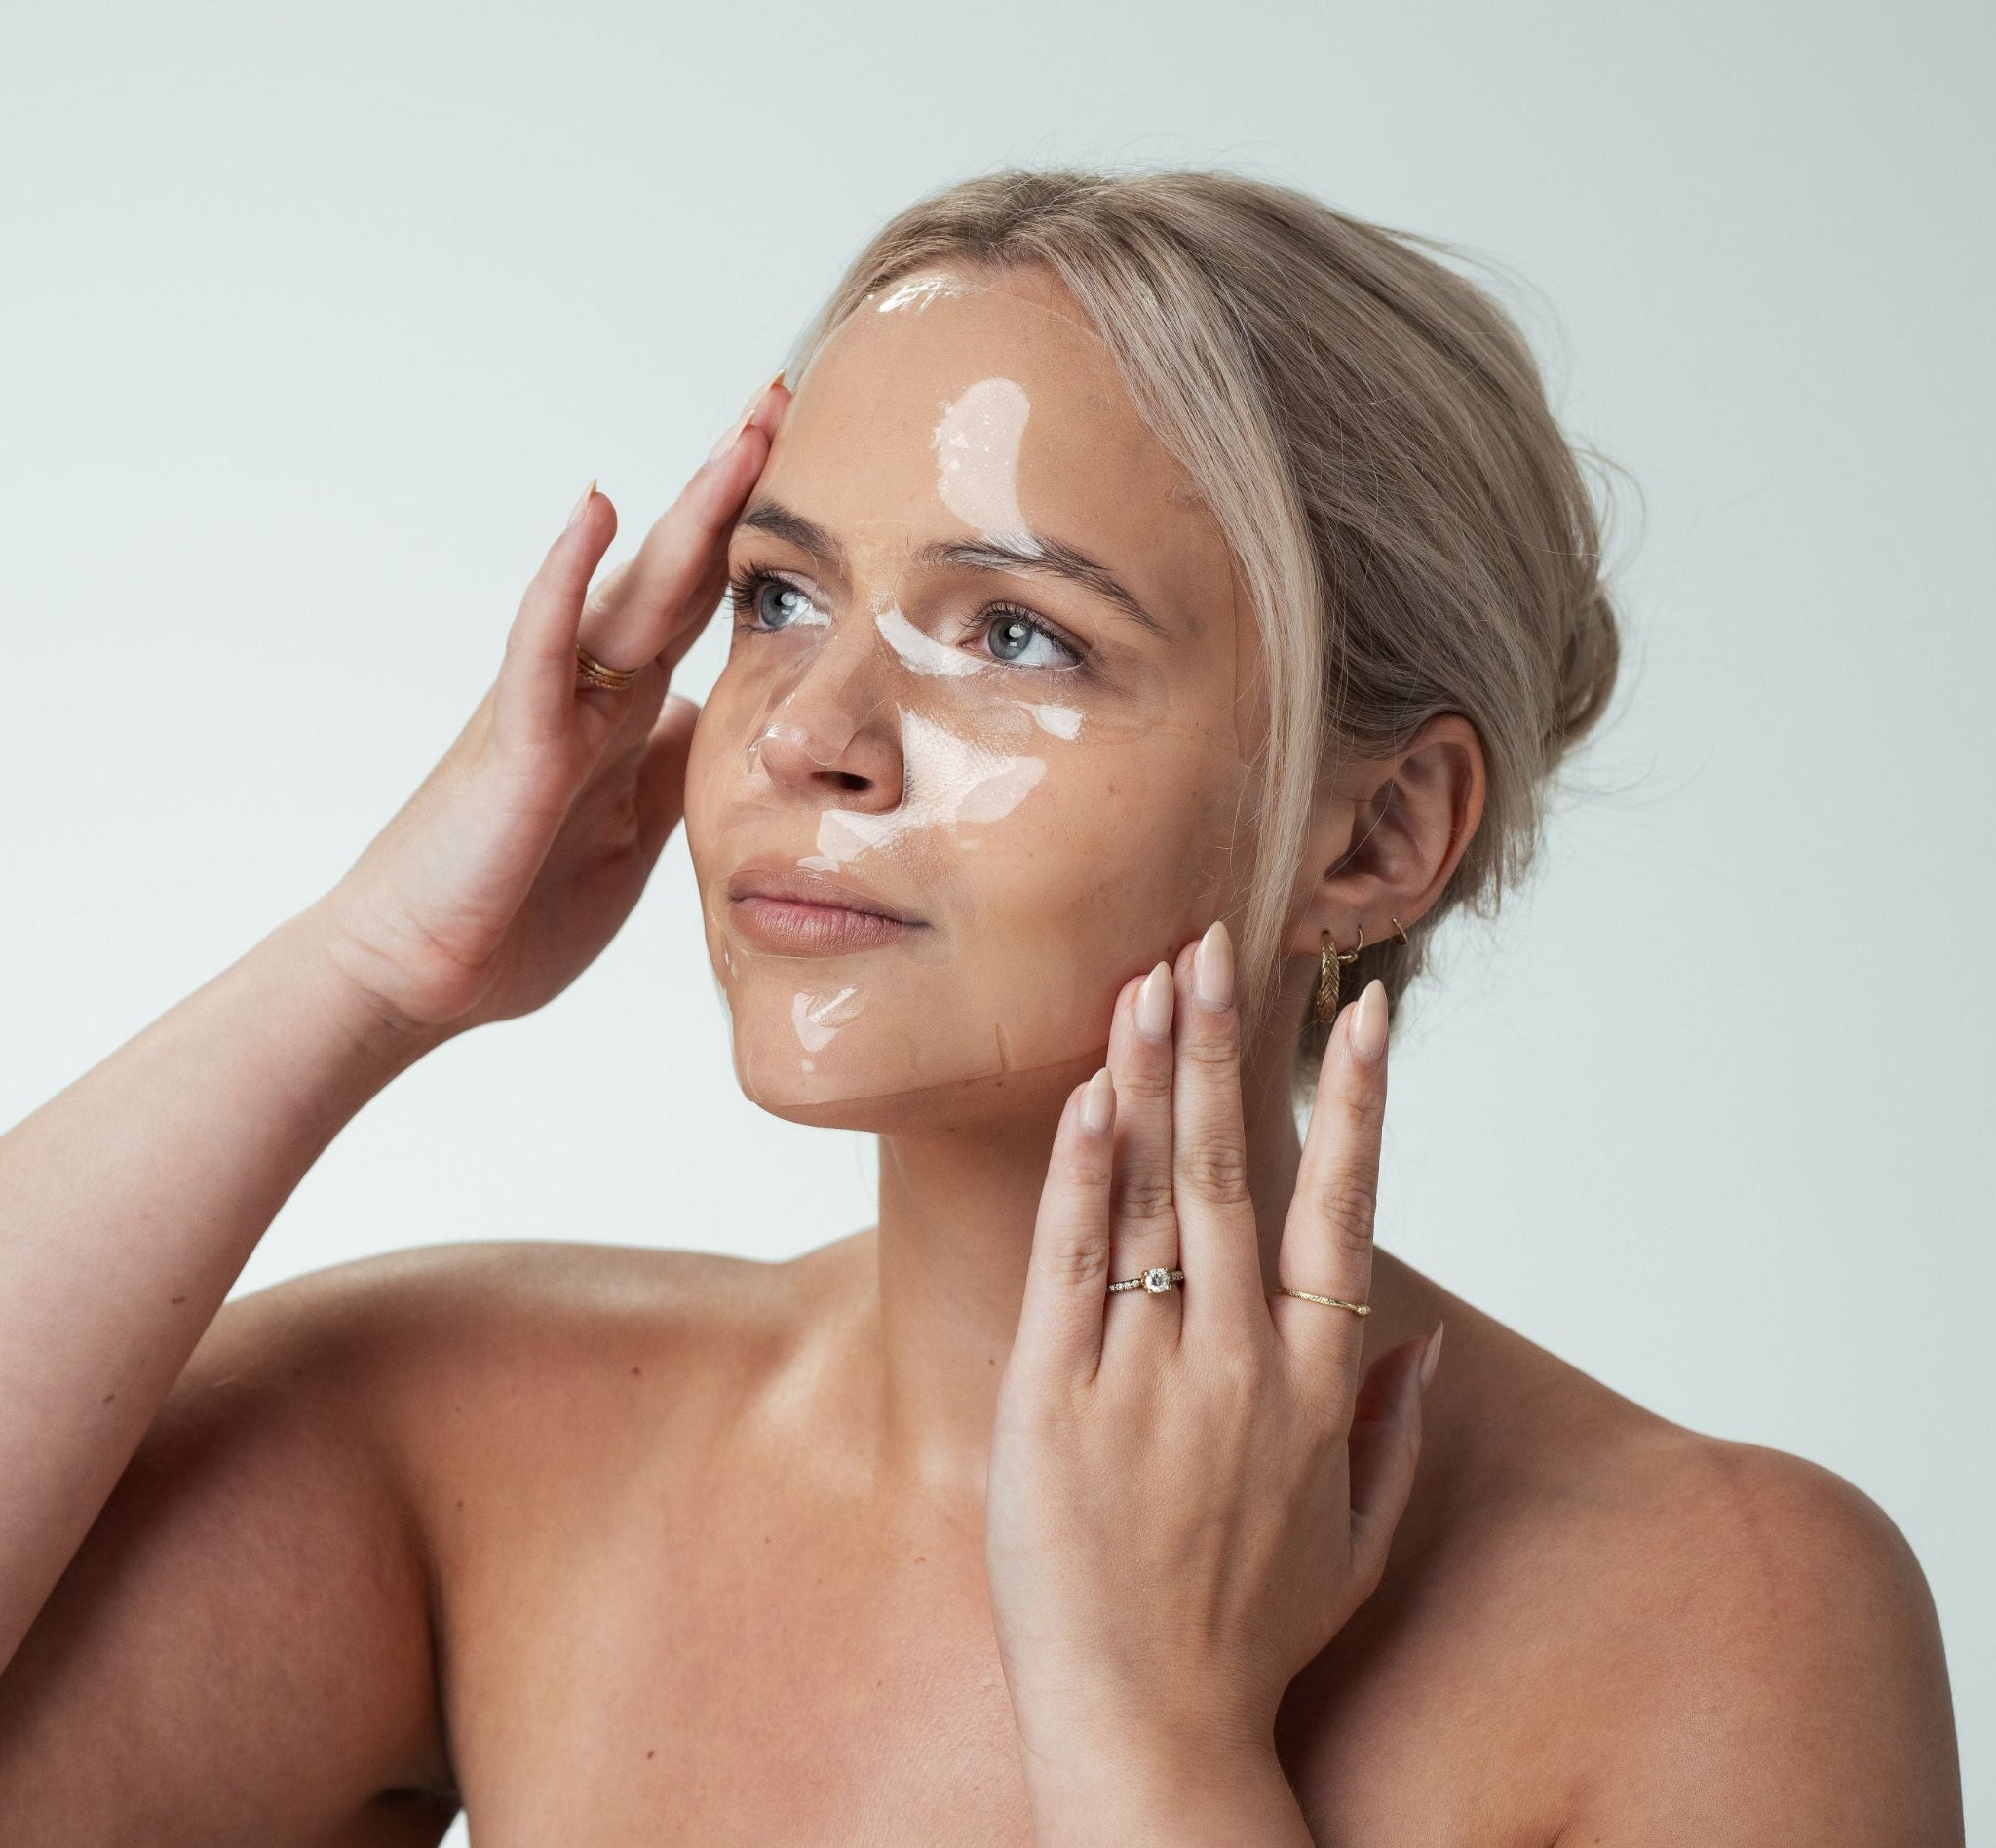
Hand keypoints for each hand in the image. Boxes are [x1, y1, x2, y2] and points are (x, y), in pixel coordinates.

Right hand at [303, 381, 787, 1040]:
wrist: (418, 978)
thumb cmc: (514, 908)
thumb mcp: (635, 835)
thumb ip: (674, 767)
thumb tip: (726, 719)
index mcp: (628, 715)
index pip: (707, 609)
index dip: (759, 545)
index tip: (821, 475)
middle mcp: (593, 690)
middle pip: (680, 570)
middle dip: (737, 488)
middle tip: (788, 396)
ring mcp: (553, 706)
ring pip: (629, 585)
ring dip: (690, 506)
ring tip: (745, 427)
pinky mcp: (514, 745)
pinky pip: (541, 648)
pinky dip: (564, 578)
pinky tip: (594, 511)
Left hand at [986, 921, 1435, 1837]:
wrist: (1148, 1736)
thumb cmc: (1250, 1641)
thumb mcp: (1355, 1544)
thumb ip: (1396, 1431)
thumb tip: (1422, 1337)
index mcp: (1318, 1388)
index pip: (1348, 1211)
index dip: (1358, 1103)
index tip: (1369, 1012)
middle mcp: (1239, 1365)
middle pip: (1235, 1170)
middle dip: (1228, 1045)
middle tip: (1221, 941)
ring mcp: (1145, 1378)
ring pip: (1150, 1194)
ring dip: (1150, 1076)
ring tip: (1150, 976)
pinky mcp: (1053, 1400)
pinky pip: (1069, 1262)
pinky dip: (1077, 1172)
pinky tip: (1085, 1094)